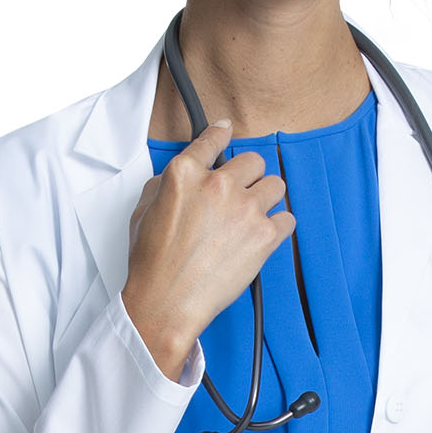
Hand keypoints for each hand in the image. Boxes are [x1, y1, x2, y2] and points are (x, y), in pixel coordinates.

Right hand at [122, 120, 295, 362]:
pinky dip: (279, 226)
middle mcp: (218, 185)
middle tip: (240, 194)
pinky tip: (264, 235)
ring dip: (266, 198)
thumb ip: (165, 185)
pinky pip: (287, 218)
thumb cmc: (153, 265)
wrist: (168, 301)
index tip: (226, 131)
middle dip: (248, 176)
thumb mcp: (144, 212)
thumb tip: (176, 180)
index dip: (221, 134)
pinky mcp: (264, 235)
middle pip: (253, 160)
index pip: (211, 139)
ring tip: (253, 217)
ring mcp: (244, 209)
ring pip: (275, 185)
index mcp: (185, 174)